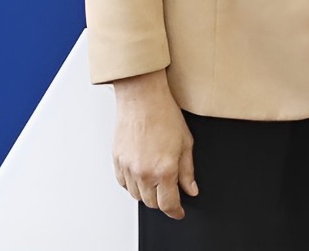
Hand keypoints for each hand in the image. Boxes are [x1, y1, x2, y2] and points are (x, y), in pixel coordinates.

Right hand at [111, 70, 197, 218]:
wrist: (142, 97)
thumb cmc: (164, 114)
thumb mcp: (185, 143)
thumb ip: (188, 171)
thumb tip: (191, 189)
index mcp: (164, 170)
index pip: (169, 204)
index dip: (176, 212)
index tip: (178, 212)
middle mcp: (144, 172)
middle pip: (152, 203)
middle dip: (162, 201)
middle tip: (169, 191)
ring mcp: (128, 167)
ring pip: (137, 195)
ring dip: (147, 193)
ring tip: (155, 180)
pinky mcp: (117, 161)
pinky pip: (123, 183)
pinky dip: (132, 184)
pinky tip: (140, 174)